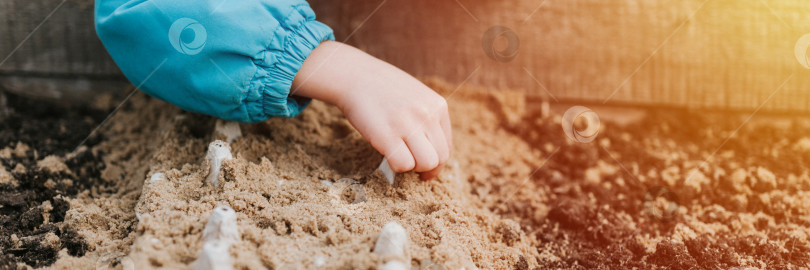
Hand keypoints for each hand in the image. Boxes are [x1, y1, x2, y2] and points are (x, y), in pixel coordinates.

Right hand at [292, 41, 451, 179]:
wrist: (353, 75)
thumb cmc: (381, 87)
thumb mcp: (414, 95)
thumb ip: (425, 117)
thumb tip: (428, 148)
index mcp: (438, 106)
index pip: (447, 146)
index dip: (436, 162)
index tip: (425, 168)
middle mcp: (427, 115)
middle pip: (440, 158)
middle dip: (425, 168)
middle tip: (411, 168)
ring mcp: (408, 125)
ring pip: (426, 163)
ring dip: (412, 167)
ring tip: (398, 158)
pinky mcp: (388, 135)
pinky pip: (403, 164)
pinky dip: (396, 167)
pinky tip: (387, 156)